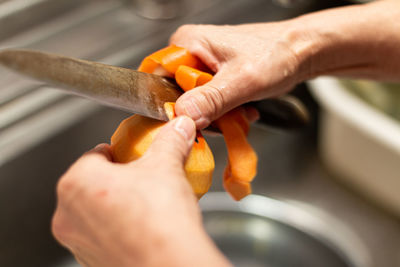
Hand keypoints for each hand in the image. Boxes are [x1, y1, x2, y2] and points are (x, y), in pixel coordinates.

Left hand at [52, 116, 229, 266]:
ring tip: (146, 204)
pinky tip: (142, 227)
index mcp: (76, 182)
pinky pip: (102, 235)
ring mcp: (77, 242)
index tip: (134, 155)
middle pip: (94, 183)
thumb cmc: (159, 219)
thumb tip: (179, 126)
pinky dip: (118, 228)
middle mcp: (67, 214)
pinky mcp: (91, 261)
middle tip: (144, 178)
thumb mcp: (167, 166)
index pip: (96, 154)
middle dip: (118, 178)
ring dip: (116, 204)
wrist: (169, 264)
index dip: (120, 152)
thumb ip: (170, 140)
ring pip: (96, 210)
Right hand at [170, 22, 306, 128]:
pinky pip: (209, 104)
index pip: (159, 78)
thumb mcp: (242, 80)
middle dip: (200, 113)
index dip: (169, 103)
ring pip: (195, 104)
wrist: (299, 53)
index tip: (187, 119)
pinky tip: (242, 110)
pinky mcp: (215, 79)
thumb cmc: (276, 53)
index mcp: (188, 43)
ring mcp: (203, 67)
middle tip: (222, 118)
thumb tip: (185, 114)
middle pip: (177, 96)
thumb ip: (211, 99)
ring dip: (217, 115)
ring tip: (239, 111)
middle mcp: (192, 54)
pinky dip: (224, 113)